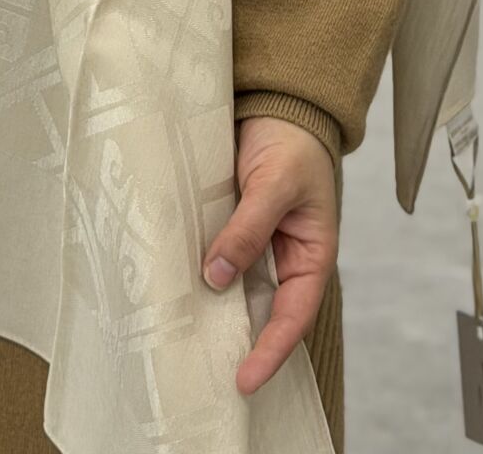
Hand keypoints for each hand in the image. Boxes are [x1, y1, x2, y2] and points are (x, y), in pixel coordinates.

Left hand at [202, 115, 337, 396]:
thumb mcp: (276, 184)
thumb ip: (248, 229)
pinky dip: (197, 271)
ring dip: (213, 308)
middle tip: (206, 371)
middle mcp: (282, 258)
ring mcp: (254, 243)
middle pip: (261, 312)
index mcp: (310, 256)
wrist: (277, 101)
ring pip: (234, 286)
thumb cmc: (292, 142)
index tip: (244, 380)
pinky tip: (172, 285)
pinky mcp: (230, 226)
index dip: (270, 352)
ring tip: (184, 339)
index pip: (292, 317)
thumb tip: (216, 276)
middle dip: (238, 341)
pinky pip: (215, 255)